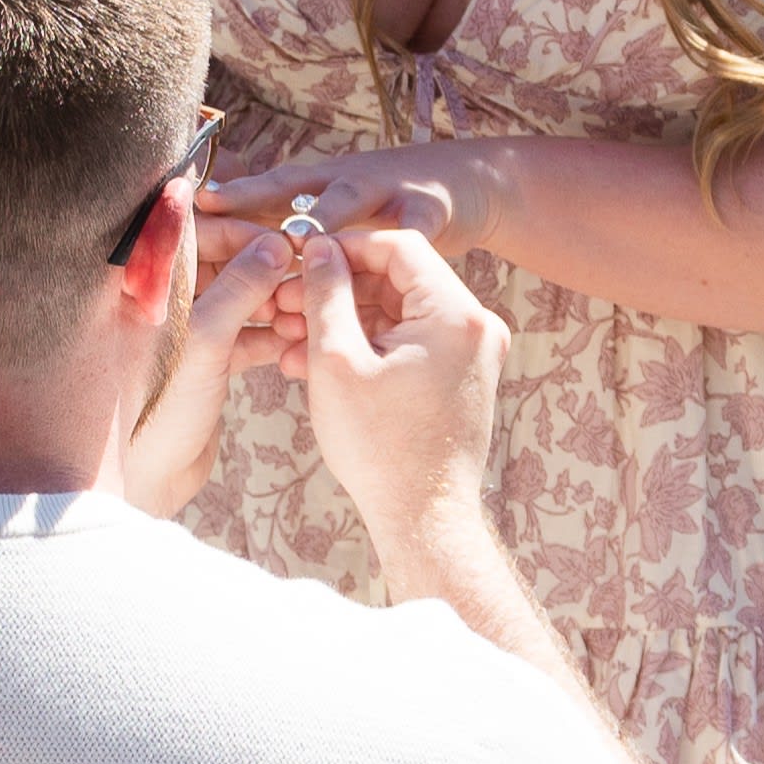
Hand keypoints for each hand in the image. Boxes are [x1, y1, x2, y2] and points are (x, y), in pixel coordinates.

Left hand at [124, 228, 298, 519]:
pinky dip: (271, 335)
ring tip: (306, 314)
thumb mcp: (203, 339)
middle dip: (265, 269)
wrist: (143, 477)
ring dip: (274, 303)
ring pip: (238, 298)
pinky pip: (244, 334)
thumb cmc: (154, 405)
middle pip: (223, 262)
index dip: (242, 232)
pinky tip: (298, 342)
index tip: (284, 242)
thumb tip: (277, 245)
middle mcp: (163, 300)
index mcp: (144, 282)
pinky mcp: (205, 362)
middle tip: (303, 280)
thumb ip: (241, 287)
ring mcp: (185, 331)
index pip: (195, 230)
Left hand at [201, 137, 518, 269]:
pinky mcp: (429, 208)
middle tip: (217, 206)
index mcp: (316, 186)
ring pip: (346, 200)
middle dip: (253, 197)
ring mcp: (385, 188)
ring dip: (323, 218)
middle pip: (290, 187)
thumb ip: (300, 235)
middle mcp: (341, 180)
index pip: (258, 192)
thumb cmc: (394, 208)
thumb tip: (245, 266)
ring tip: (299, 238)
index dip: (224, 198)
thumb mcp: (344, 215)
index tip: (182, 204)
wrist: (475, 184)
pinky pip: (409, 233)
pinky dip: (397, 249)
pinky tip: (386, 263)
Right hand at [282, 226, 507, 565]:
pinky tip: (316, 362)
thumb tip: (318, 248)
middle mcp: (476, 325)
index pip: (399, 246)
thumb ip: (327, 292)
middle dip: (339, 288)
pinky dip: (368, 345)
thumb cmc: (379, 446)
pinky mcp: (462, 376)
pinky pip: (411, 342)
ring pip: (399, 313)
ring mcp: (473, 353)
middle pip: (399, 279)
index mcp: (456, 314)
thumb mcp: (337, 360)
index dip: (345, 246)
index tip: (303, 259)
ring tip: (291, 339)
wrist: (422, 517)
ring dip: (346, 319)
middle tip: (287, 302)